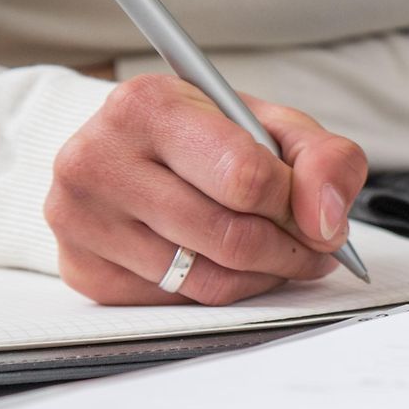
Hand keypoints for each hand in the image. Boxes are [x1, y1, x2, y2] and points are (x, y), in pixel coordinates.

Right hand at [46, 74, 367, 304]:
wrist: (132, 151)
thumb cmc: (207, 136)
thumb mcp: (274, 125)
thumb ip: (323, 159)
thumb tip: (326, 221)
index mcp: (148, 106)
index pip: (246, 178)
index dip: (298, 206)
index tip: (317, 215)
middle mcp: (99, 159)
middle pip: (231, 237)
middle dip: (290, 250)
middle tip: (312, 246)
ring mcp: (81, 219)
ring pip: (209, 279)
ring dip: (264, 275)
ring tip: (279, 253)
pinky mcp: (84, 269)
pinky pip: (181, 302)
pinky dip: (224, 290)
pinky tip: (230, 264)